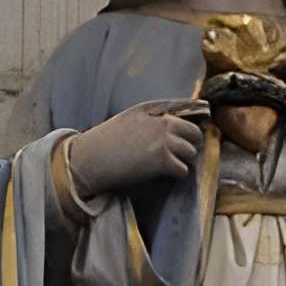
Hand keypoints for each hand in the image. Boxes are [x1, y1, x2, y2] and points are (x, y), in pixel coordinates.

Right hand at [65, 98, 209, 195]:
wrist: (91, 157)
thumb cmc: (104, 142)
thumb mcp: (127, 120)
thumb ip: (148, 120)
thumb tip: (167, 130)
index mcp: (151, 110)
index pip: (182, 114)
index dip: (185, 130)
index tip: (183, 139)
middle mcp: (161, 122)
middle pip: (194, 133)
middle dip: (191, 145)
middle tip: (181, 156)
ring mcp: (164, 140)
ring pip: (191, 152)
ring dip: (184, 161)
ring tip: (170, 167)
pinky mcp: (162, 160)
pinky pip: (183, 170)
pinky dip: (177, 175)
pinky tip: (165, 176)